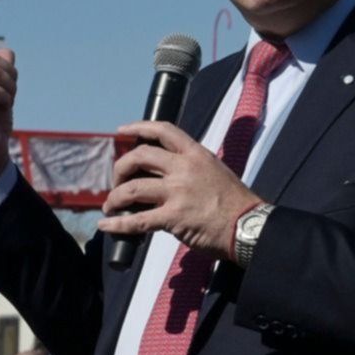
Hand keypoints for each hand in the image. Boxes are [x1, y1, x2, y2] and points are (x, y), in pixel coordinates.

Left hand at [97, 121, 261, 260]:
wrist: (247, 226)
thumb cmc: (235, 204)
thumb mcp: (215, 171)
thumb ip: (191, 168)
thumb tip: (165, 174)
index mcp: (195, 154)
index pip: (163, 130)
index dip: (138, 128)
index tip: (122, 131)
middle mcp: (184, 168)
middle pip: (139, 157)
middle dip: (120, 168)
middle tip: (116, 182)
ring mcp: (177, 192)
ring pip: (132, 188)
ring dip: (115, 198)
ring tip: (111, 206)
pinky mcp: (173, 217)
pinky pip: (137, 220)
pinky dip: (117, 224)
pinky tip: (107, 225)